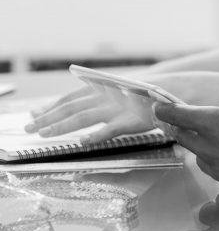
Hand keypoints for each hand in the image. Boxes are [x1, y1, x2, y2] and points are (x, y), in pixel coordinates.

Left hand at [26, 86, 151, 142]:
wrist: (176, 90)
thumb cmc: (143, 96)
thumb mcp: (116, 94)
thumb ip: (91, 101)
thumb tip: (65, 108)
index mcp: (103, 89)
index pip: (71, 98)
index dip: (51, 107)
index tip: (34, 116)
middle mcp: (108, 96)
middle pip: (72, 107)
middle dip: (49, 118)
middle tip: (30, 128)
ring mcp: (120, 108)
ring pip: (86, 117)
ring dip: (64, 126)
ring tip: (46, 134)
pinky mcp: (133, 121)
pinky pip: (112, 129)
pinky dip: (97, 135)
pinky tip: (83, 141)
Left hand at [154, 95, 218, 194]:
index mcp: (213, 122)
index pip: (179, 115)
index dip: (166, 111)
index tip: (159, 109)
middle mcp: (208, 146)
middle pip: (183, 137)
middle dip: (182, 129)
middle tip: (184, 123)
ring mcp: (216, 166)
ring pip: (200, 155)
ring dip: (204, 147)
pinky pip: (215, 168)